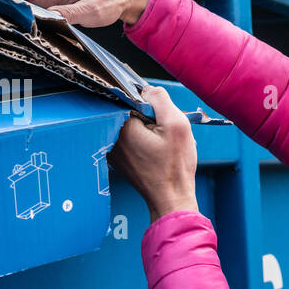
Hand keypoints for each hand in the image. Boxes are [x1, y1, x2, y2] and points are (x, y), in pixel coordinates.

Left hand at [109, 86, 199, 222]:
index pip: (130, 99)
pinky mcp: (119, 161)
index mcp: (123, 127)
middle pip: (130, 113)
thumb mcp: (177, 124)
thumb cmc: (176, 166)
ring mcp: (113, 152)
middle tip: (163, 133)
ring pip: (130, 127)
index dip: (149, 104)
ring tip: (160, 145)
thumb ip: (160, 99)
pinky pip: (129, 141)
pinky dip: (143, 142)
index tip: (160, 116)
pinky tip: (156, 153)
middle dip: (148, 118)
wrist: (172, 199)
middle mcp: (112, 138)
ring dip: (146, 130)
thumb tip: (147, 89)